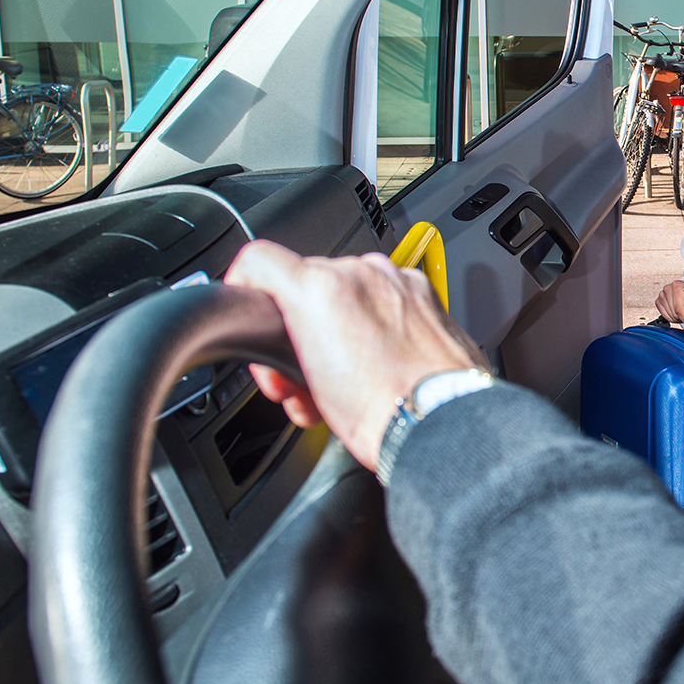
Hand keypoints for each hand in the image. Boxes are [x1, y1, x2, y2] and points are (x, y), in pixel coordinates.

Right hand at [224, 240, 488, 472]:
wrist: (439, 422)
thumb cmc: (378, 409)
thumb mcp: (299, 381)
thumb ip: (278, 342)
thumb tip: (272, 336)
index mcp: (321, 285)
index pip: (258, 261)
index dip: (244, 290)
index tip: (252, 315)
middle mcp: (362, 273)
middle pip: (304, 287)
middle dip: (296, 331)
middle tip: (299, 376)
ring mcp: (397, 282)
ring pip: (346, 293)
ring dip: (334, 331)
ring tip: (338, 379)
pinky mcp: (426, 296)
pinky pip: (385, 297)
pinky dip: (373, 323)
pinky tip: (373, 365)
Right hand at [655, 279, 683, 325]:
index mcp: (679, 286)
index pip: (680, 310)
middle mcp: (668, 288)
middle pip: (675, 314)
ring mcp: (662, 294)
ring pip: (670, 316)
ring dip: (678, 318)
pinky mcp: (658, 301)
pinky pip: (664, 316)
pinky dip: (672, 317)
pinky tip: (678, 312)